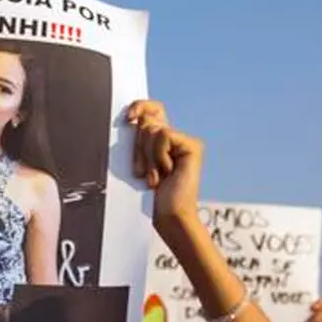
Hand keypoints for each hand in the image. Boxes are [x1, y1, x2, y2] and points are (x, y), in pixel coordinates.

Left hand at [127, 100, 204, 234]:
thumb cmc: (147, 196)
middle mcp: (174, 138)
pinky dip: (158, 155)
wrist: (167, 215)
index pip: (151, 110)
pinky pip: (164, 136)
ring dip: (147, 157)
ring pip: (153, 130)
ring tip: (154, 177)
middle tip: (143, 171)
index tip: (128, 118)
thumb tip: (135, 118)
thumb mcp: (137, 162)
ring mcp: (185, 142)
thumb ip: (138, 140)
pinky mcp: (192, 146)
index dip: (140, 106)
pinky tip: (166, 172)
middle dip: (138, 147)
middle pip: (148, 121)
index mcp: (160, 141)